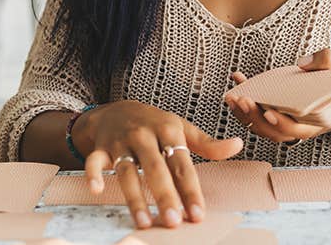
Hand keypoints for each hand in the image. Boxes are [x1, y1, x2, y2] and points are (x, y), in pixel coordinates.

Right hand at [71, 100, 242, 228]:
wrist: (117, 109)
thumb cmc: (155, 124)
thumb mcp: (181, 128)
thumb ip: (207, 143)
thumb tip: (238, 145)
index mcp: (168, 129)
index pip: (182, 164)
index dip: (191, 190)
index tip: (198, 214)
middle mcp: (144, 135)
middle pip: (156, 169)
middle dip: (165, 196)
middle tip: (174, 222)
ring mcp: (120, 142)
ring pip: (127, 171)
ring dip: (134, 197)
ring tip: (144, 222)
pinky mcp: (100, 148)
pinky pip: (94, 162)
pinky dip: (93, 174)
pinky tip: (98, 190)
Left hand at [225, 49, 330, 142]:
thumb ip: (328, 62)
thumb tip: (303, 63)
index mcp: (317, 121)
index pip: (296, 130)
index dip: (282, 123)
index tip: (269, 112)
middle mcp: (299, 128)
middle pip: (272, 130)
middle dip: (254, 116)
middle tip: (241, 100)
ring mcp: (288, 124)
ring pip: (262, 127)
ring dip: (244, 114)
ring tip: (232, 96)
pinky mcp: (279, 115)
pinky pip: (259, 116)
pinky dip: (245, 104)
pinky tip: (238, 82)